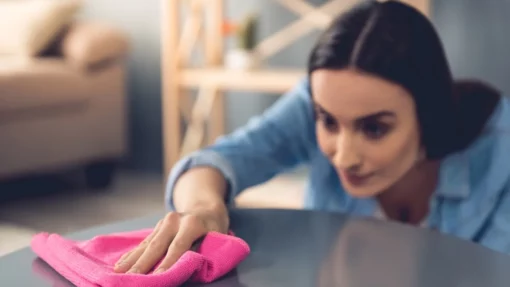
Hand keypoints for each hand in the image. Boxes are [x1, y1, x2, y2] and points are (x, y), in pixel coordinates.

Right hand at [114, 209, 228, 273]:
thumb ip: (203, 250)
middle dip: (143, 264)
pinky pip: (143, 243)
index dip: (168, 262)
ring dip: (132, 260)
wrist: (207, 209)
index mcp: (192, 223)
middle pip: (157, 245)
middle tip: (131, 278)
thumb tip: (188, 265)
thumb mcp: (217, 237)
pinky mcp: (157, 227)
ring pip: (146, 244)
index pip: (178, 245)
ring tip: (118, 272)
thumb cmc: (214, 229)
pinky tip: (120, 264)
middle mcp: (175, 220)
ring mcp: (164, 222)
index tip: (158, 276)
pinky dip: (132, 255)